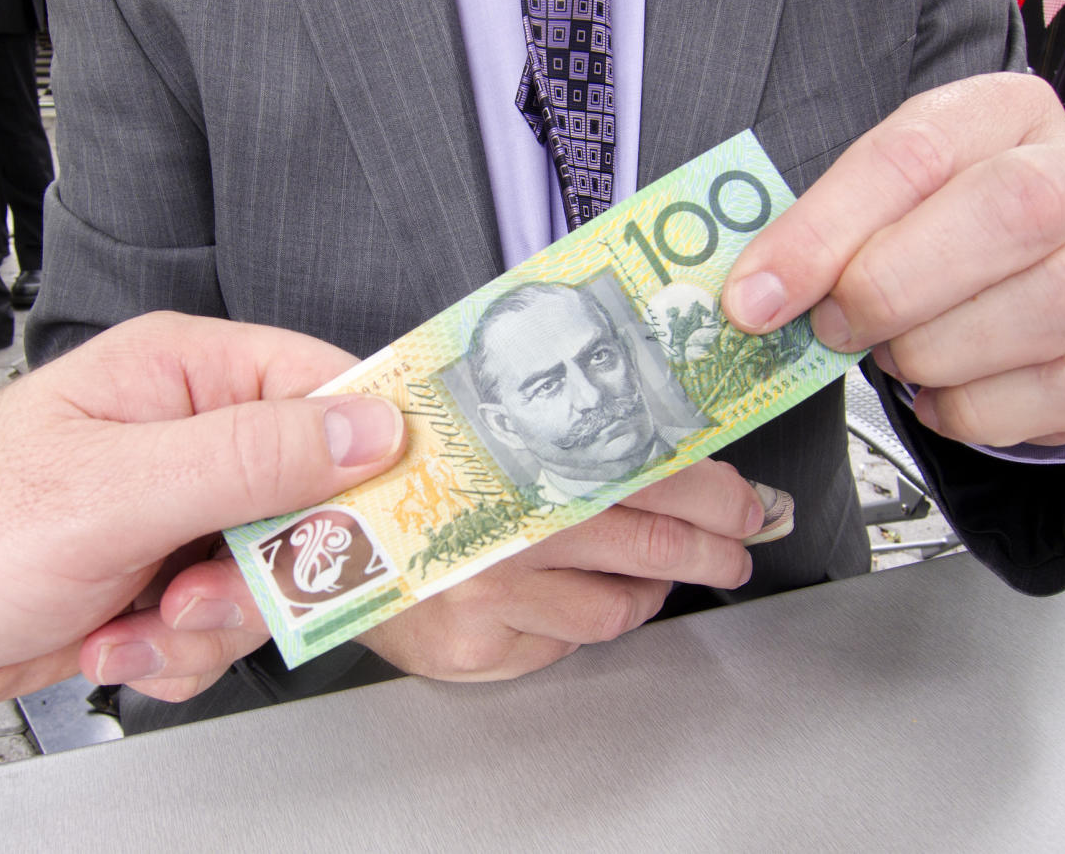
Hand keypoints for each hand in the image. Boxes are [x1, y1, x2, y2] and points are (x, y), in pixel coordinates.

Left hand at [0, 312, 405, 709]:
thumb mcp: (114, 492)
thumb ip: (247, 457)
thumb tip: (366, 430)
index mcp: (189, 375)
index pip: (327, 389)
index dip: (374, 449)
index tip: (407, 506)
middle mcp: (198, 436)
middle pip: (314, 499)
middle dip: (270, 568)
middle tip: (204, 589)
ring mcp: (188, 510)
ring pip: (277, 575)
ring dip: (217, 620)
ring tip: (139, 619)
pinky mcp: (174, 573)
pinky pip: (232, 621)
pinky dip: (182, 648)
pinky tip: (116, 638)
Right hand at [144, 459, 763, 682]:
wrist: (315, 534)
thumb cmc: (401, 471)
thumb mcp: (465, 419)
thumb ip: (542, 417)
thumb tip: (652, 414)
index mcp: (512, 456)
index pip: (645, 470)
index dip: (711, 484)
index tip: (749, 495)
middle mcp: (503, 530)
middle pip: (650, 541)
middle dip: (716, 544)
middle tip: (743, 540)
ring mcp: (490, 597)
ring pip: (619, 606)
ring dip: (661, 587)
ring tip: (676, 572)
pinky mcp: (475, 651)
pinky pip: (572, 644)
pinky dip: (600, 618)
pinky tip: (600, 598)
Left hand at [723, 73, 1064, 446]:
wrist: (1036, 282)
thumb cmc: (943, 240)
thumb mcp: (886, 209)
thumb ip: (831, 235)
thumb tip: (754, 296)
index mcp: (1005, 118)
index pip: (915, 153)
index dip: (823, 231)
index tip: (754, 296)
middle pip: (1009, 212)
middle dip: (893, 286)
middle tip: (833, 327)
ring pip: (1046, 305)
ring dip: (935, 352)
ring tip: (898, 352)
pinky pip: (1054, 390)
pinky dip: (972, 407)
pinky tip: (942, 390)